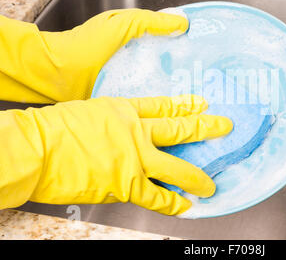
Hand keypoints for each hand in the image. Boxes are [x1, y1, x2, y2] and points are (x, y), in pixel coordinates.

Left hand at [0, 9, 187, 102]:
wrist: (57, 73)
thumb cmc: (86, 44)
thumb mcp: (122, 23)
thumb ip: (151, 21)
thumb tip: (183, 23)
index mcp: (136, 37)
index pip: (168, 39)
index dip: (186, 43)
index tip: (204, 52)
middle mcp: (135, 57)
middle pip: (166, 62)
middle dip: (184, 69)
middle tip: (205, 78)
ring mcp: (130, 77)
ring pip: (158, 81)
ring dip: (173, 87)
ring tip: (195, 95)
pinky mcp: (124, 96)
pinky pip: (145, 97)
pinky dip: (157, 100)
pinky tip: (172, 106)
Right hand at [0, 95, 232, 214]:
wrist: (36, 148)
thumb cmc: (52, 129)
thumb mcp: (88, 112)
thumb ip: (110, 122)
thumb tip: (119, 131)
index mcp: (124, 109)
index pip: (163, 106)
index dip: (185, 105)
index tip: (202, 104)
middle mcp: (135, 131)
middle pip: (179, 129)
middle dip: (206, 128)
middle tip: (225, 127)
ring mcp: (134, 157)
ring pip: (176, 167)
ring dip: (196, 177)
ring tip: (210, 185)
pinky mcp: (126, 183)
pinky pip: (156, 196)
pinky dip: (171, 203)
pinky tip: (184, 205)